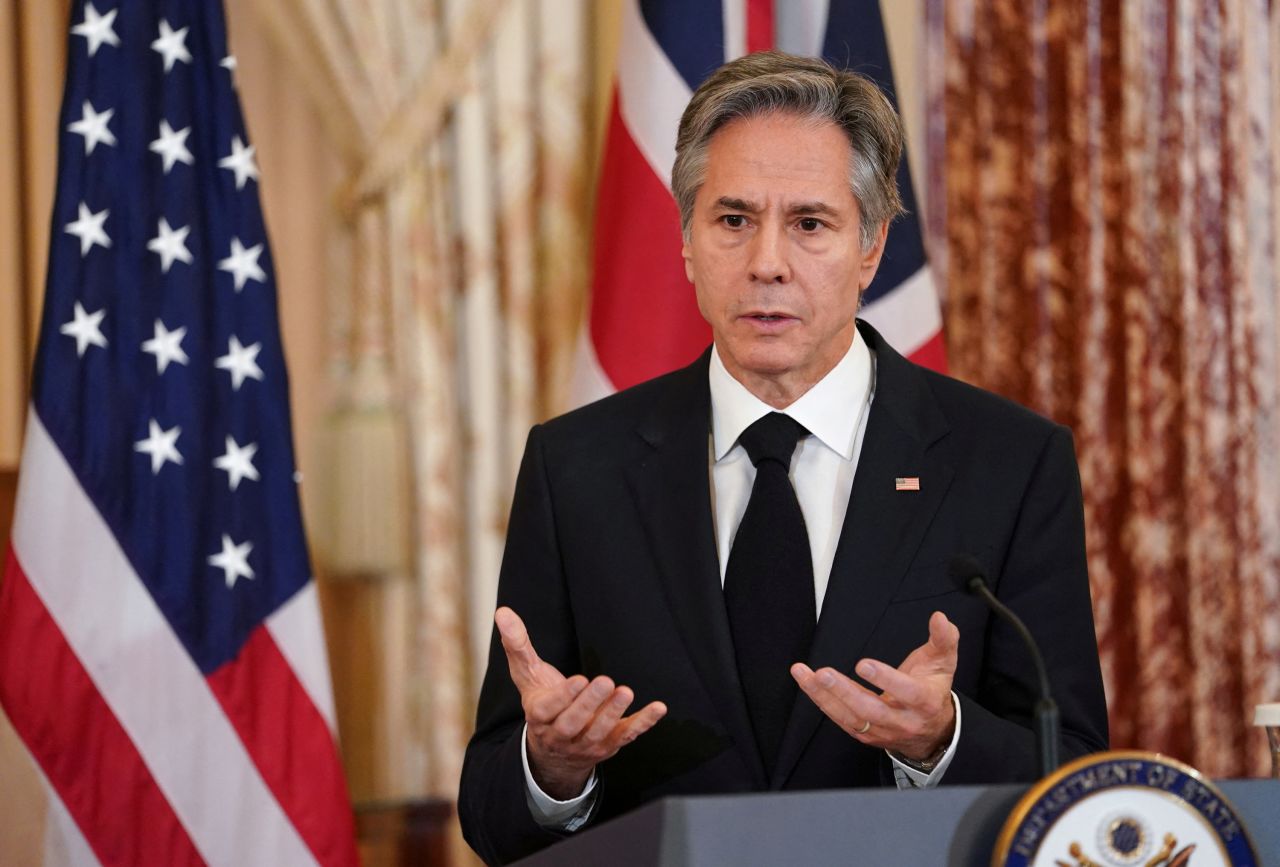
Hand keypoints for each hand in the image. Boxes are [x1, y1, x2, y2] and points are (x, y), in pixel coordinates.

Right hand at [496, 606, 667, 799]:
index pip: (548, 710)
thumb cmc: (542, 703)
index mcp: (540, 716)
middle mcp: (561, 735)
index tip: (578, 680)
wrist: (553, 753)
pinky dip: (643, 724)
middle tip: (605, 681)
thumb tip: (503, 612)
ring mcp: (586, 743)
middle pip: (573, 723)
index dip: (563, 697)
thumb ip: (518, 644)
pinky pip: (627, 736)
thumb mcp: (527, 675)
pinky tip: (659, 708)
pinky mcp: (609, 746)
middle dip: (589, 704)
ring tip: (625, 691)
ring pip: (599, 732)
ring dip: (613, 713)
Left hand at [791, 611, 958, 761]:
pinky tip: (808, 683)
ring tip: (805, 674)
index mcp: (924, 702)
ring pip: (851, 717)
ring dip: (824, 696)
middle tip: (824, 673)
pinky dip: (822, 701)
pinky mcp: (865, 735)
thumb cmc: (933, 689)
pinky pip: (840, 719)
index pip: (907, 692)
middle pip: (872, 710)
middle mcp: (902, 721)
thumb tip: (939, 618)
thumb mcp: (943, 662)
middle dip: (845, 692)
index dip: (886, 679)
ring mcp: (882, 731)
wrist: (932, 732)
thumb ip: (944, 638)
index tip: (863, 664)